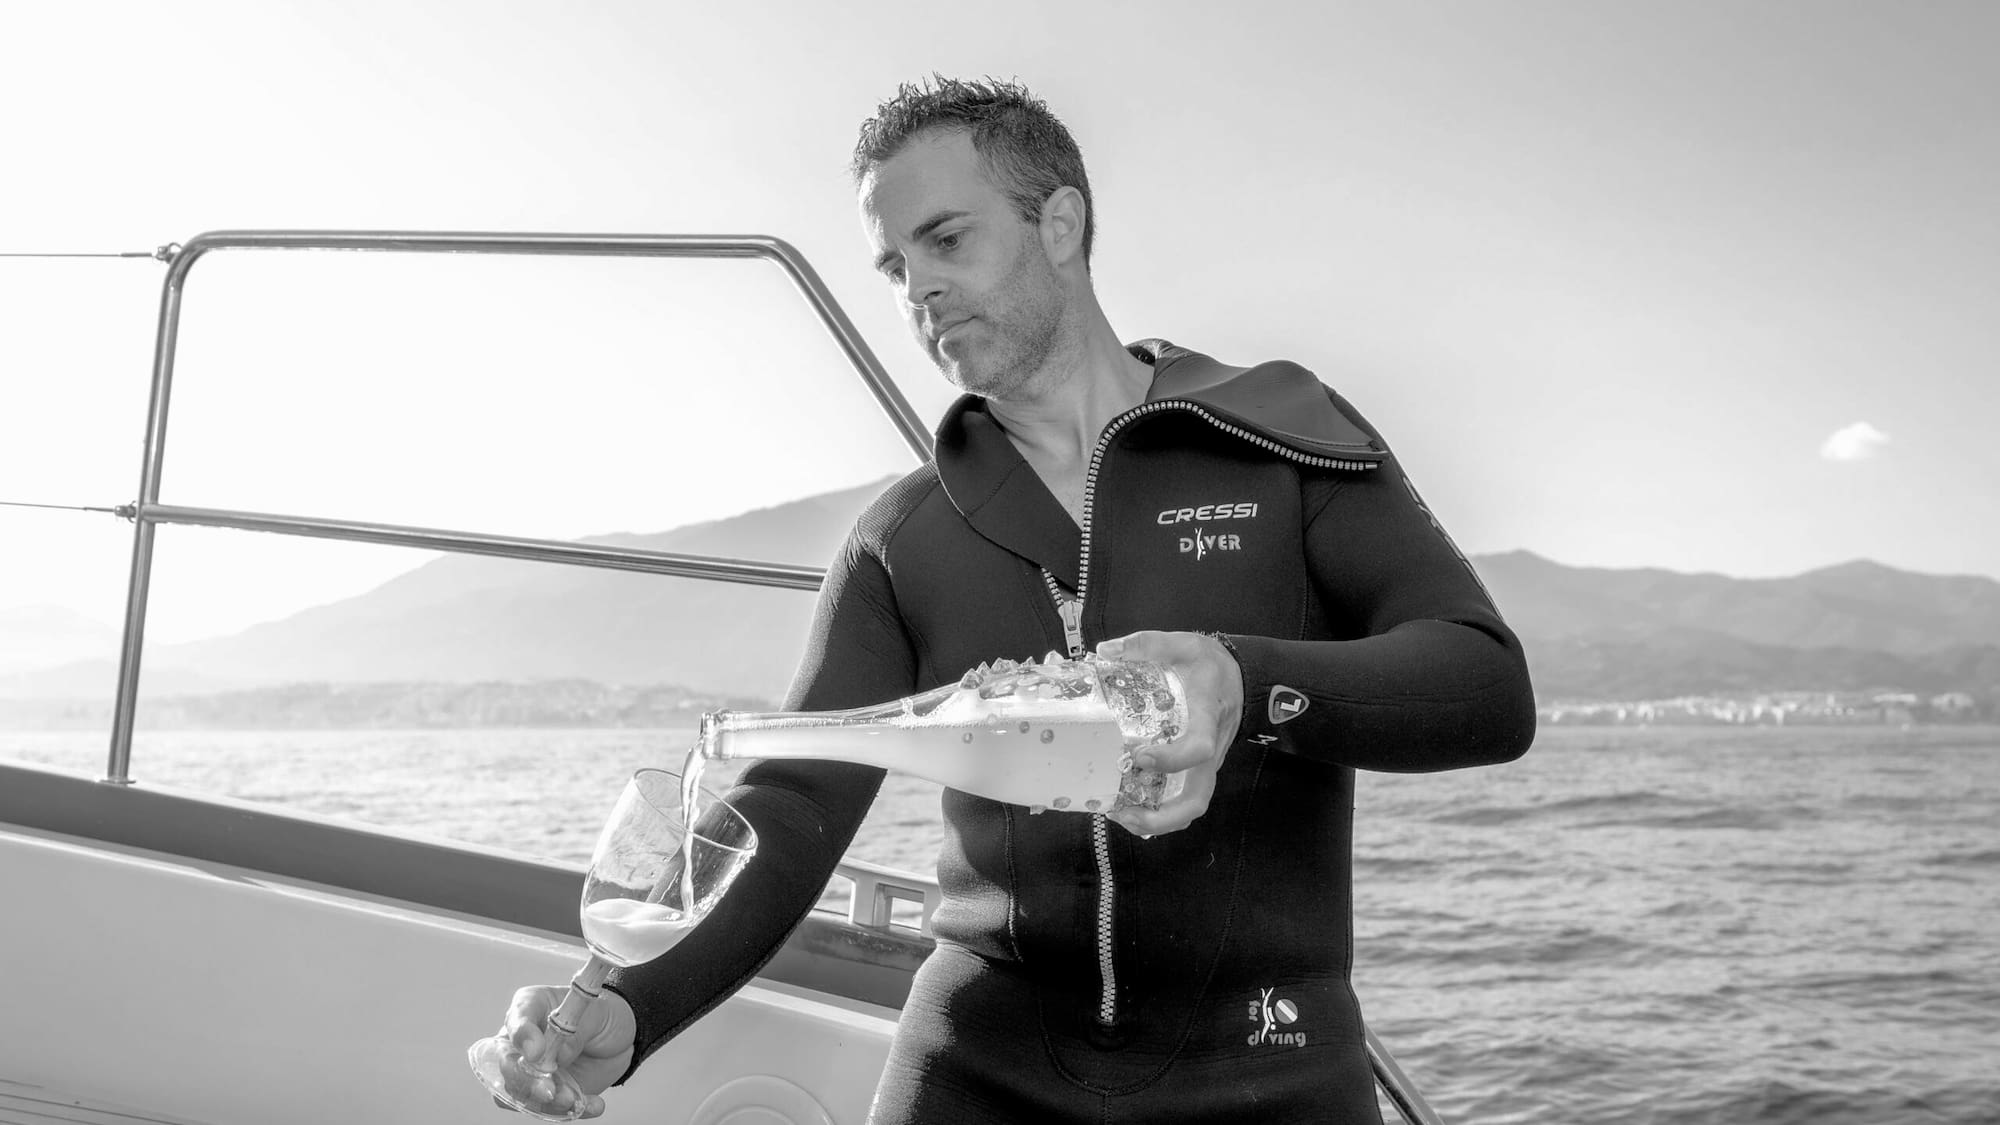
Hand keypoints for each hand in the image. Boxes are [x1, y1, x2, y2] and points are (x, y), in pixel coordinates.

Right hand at [494, 984, 635, 1117]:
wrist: (622, 1035)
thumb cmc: (601, 1013)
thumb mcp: (595, 1012)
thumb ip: (574, 1031)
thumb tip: (557, 1057)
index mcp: (530, 1009)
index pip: (515, 1021)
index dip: (521, 1037)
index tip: (537, 1052)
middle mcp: (523, 1043)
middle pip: (508, 1066)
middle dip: (525, 1082)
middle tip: (548, 1089)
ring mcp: (534, 1071)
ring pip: (524, 1095)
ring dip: (547, 1102)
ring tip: (573, 1100)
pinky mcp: (551, 1092)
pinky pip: (553, 1109)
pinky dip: (571, 1111)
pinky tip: (594, 1105)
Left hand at [1094, 630, 1242, 836]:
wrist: (1241, 677)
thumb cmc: (1211, 664)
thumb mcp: (1183, 644)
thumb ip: (1146, 644)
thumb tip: (1105, 650)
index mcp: (1207, 716)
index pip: (1199, 747)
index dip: (1171, 759)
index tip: (1139, 755)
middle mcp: (1211, 748)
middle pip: (1198, 797)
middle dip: (1162, 816)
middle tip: (1124, 812)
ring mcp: (1207, 764)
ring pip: (1192, 805)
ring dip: (1158, 820)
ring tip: (1121, 815)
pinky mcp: (1199, 769)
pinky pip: (1183, 798)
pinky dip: (1159, 811)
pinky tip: (1130, 806)